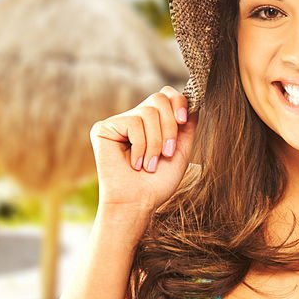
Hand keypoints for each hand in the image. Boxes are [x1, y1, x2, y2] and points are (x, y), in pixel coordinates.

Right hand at [89, 86, 197, 220]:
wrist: (138, 203)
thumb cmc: (158, 182)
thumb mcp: (181, 151)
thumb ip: (187, 126)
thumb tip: (195, 102)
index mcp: (153, 122)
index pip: (166, 95)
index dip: (178, 101)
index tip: (184, 120)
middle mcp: (135, 118)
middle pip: (159, 98)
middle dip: (170, 126)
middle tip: (168, 152)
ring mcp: (119, 122)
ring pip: (148, 112)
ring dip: (156, 142)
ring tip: (150, 164)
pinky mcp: (103, 128)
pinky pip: (133, 123)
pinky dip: (141, 146)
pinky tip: (135, 163)